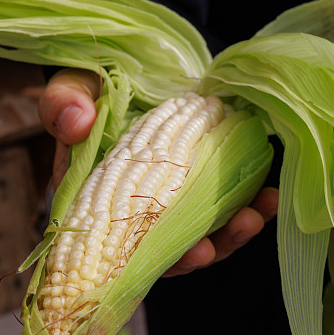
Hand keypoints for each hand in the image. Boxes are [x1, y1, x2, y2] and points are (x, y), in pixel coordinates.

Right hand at [38, 68, 278, 276]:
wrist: (140, 77)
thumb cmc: (98, 89)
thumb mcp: (74, 86)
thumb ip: (64, 102)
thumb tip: (75, 122)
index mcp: (95, 202)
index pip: (113, 243)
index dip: (138, 257)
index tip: (160, 257)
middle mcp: (137, 214)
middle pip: (162, 252)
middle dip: (189, 255)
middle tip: (205, 250)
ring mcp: (174, 207)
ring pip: (201, 237)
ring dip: (228, 236)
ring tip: (250, 219)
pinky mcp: (206, 192)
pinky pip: (230, 210)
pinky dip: (252, 207)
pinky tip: (269, 197)